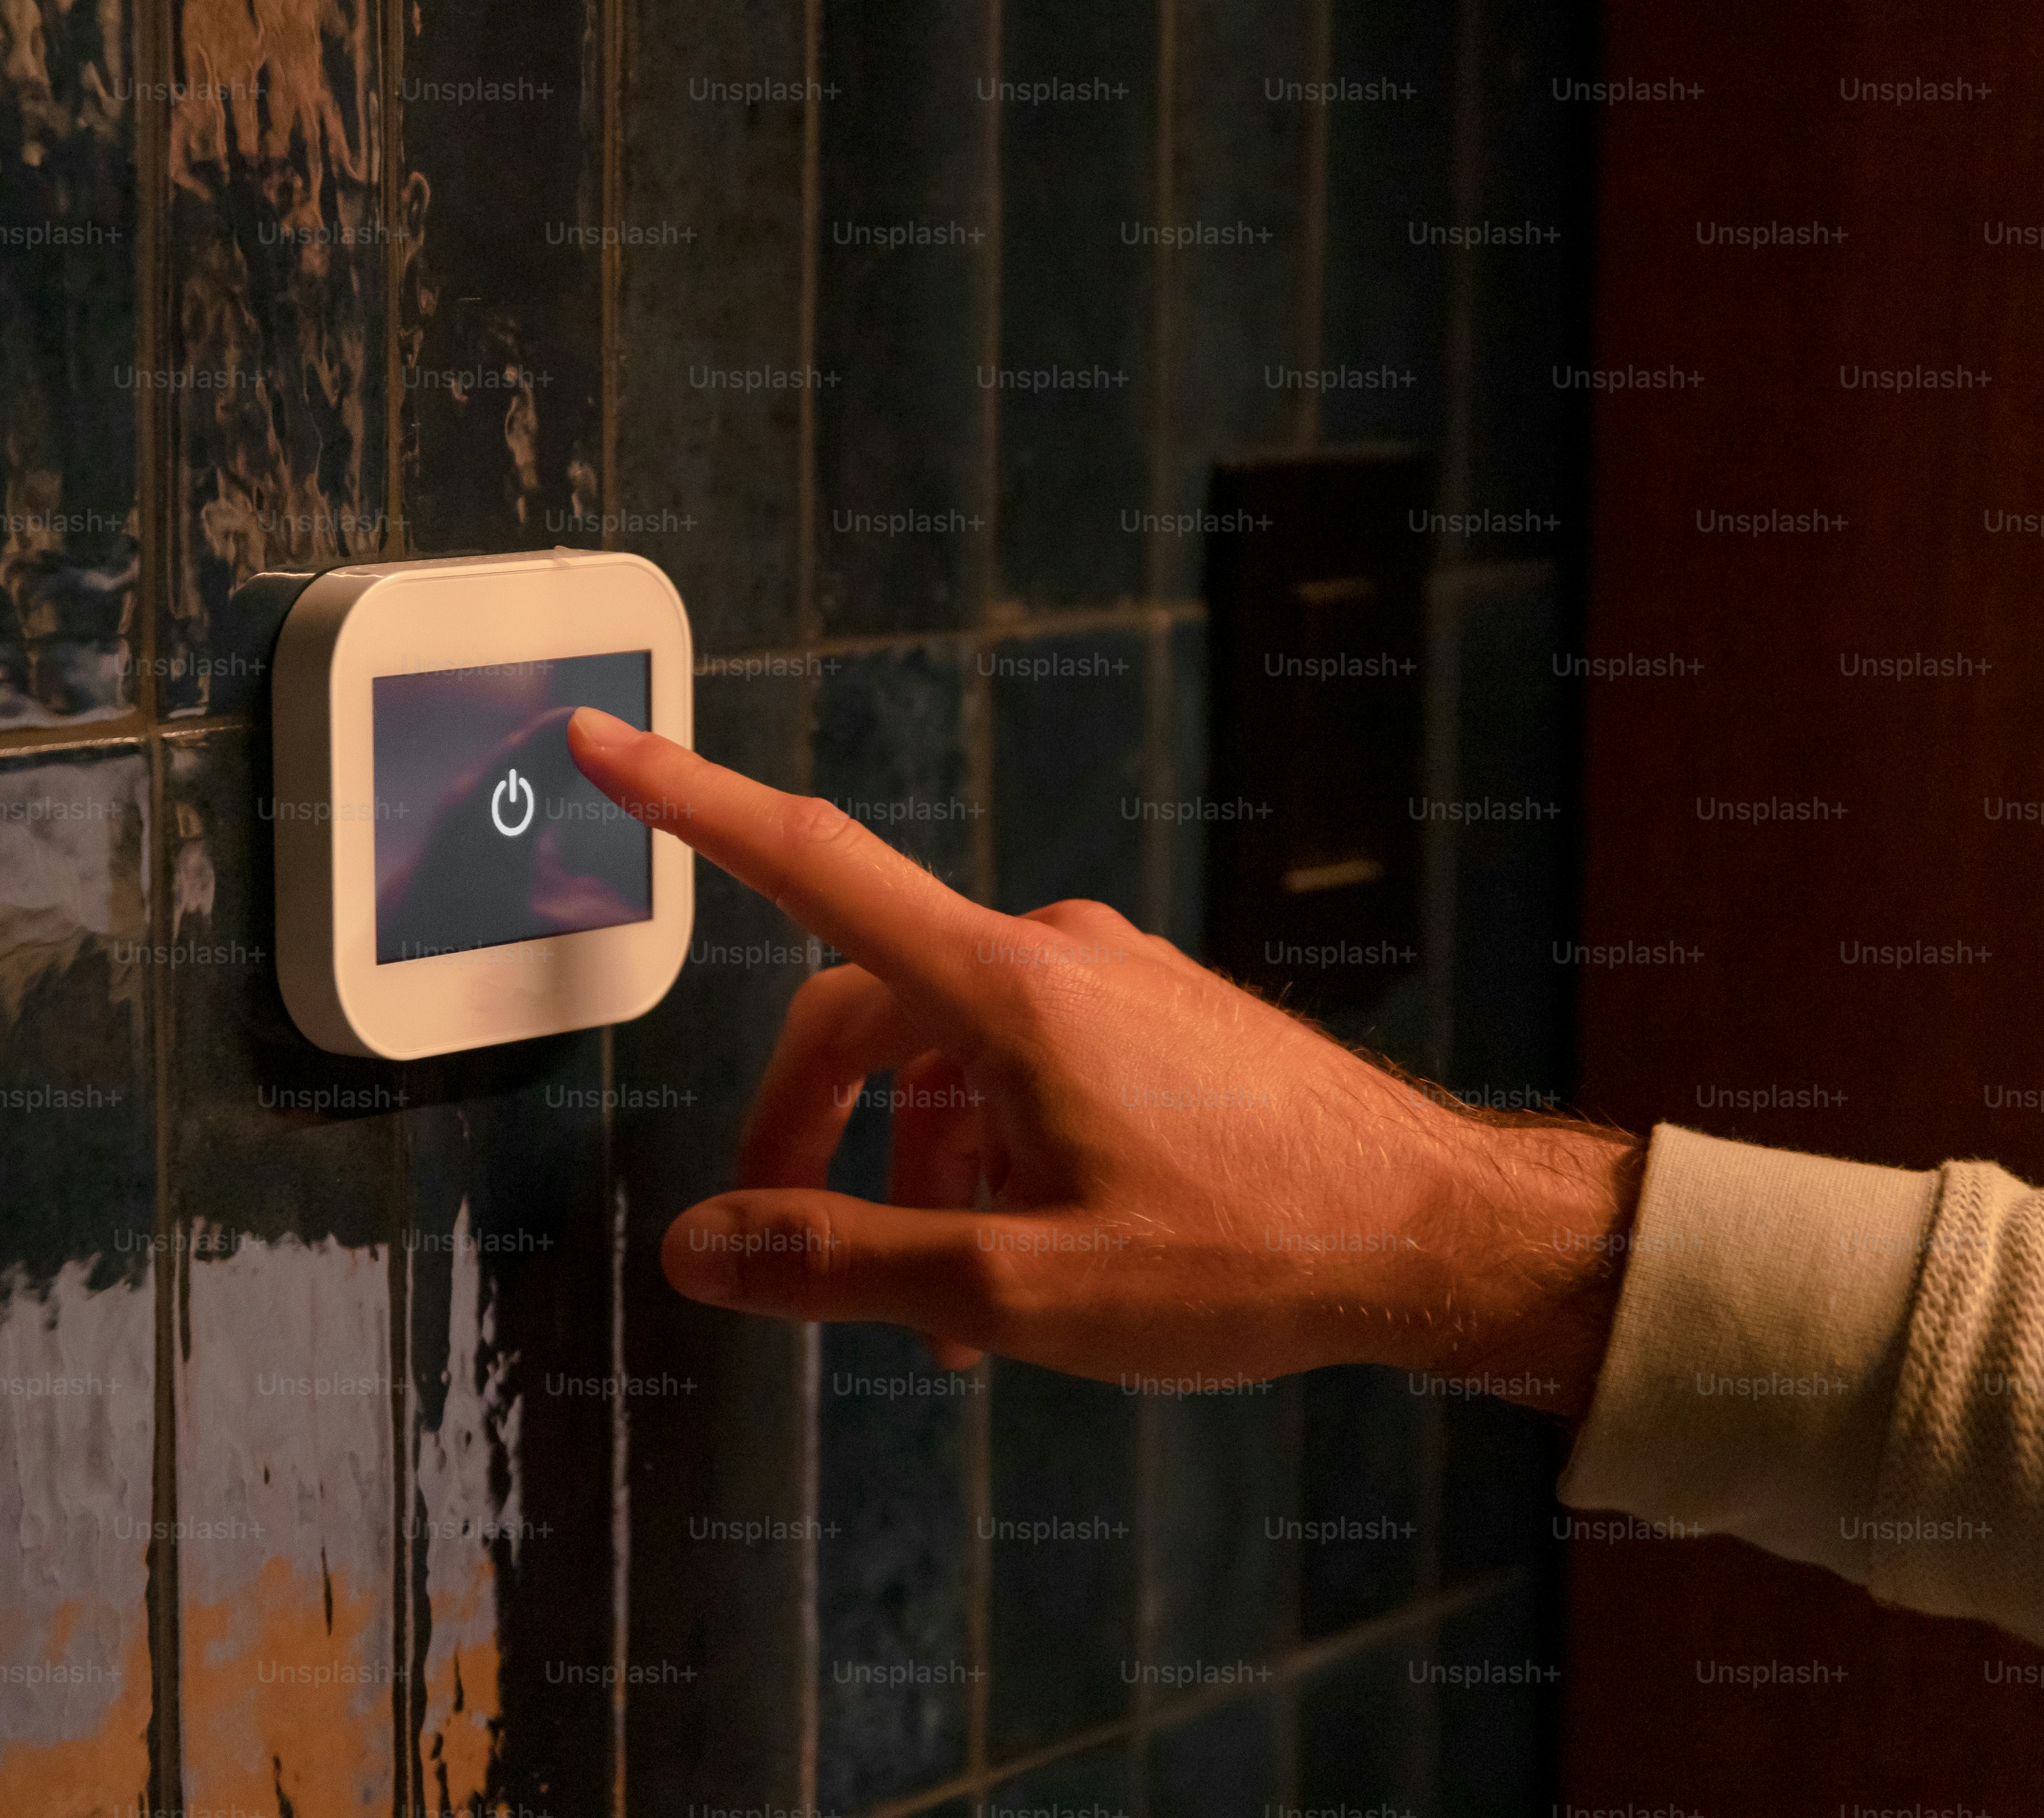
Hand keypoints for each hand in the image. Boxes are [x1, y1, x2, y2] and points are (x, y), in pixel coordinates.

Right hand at [569, 707, 1642, 1416]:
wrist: (1440, 1236)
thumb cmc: (1252, 1255)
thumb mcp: (1022, 1290)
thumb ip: (847, 1264)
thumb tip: (703, 1247)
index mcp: (1006, 989)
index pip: (810, 862)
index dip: (689, 799)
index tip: (603, 736)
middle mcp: (1053, 956)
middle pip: (861, 1002)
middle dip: (804, 1118)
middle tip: (777, 1231)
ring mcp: (1113, 981)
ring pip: (948, 1049)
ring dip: (911, 1161)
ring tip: (941, 1307)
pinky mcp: (1156, 1020)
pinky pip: (1024, 1064)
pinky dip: (987, 1151)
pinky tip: (1017, 1266)